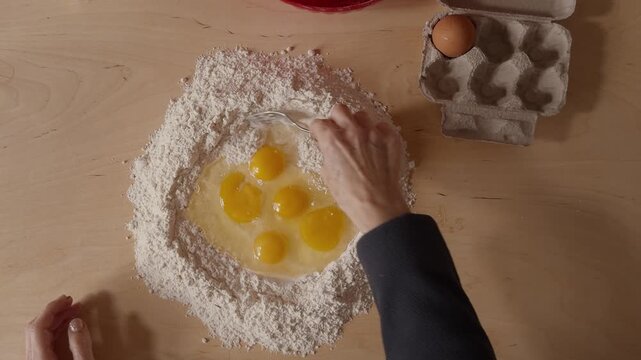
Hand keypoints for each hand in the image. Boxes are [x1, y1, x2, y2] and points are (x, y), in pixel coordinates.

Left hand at [25, 295, 94, 359]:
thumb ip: (80, 345)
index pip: (38, 326)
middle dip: (53, 311)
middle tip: (69, 302)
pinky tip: (67, 324)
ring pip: (38, 333)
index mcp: (40, 358)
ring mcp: (36, 359)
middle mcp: (34, 358)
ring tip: (72, 310)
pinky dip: (54, 329)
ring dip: (55, 319)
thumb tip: (77, 324)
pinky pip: (42, 340)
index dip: (52, 309)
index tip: (65, 300)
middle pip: (36, 327)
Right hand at [311, 104, 408, 232]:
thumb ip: (327, 156)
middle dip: (336, 119)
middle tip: (338, 133)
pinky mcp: (391, 138)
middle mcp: (353, 131)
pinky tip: (377, 147)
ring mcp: (374, 132)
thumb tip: (329, 150)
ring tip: (360, 139)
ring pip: (362, 115)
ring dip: (358, 124)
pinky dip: (378, 134)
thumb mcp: (328, 176)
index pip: (319, 123)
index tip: (320, 137)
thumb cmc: (349, 195)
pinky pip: (382, 127)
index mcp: (333, 140)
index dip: (318, 131)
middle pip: (340, 109)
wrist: (377, 204)